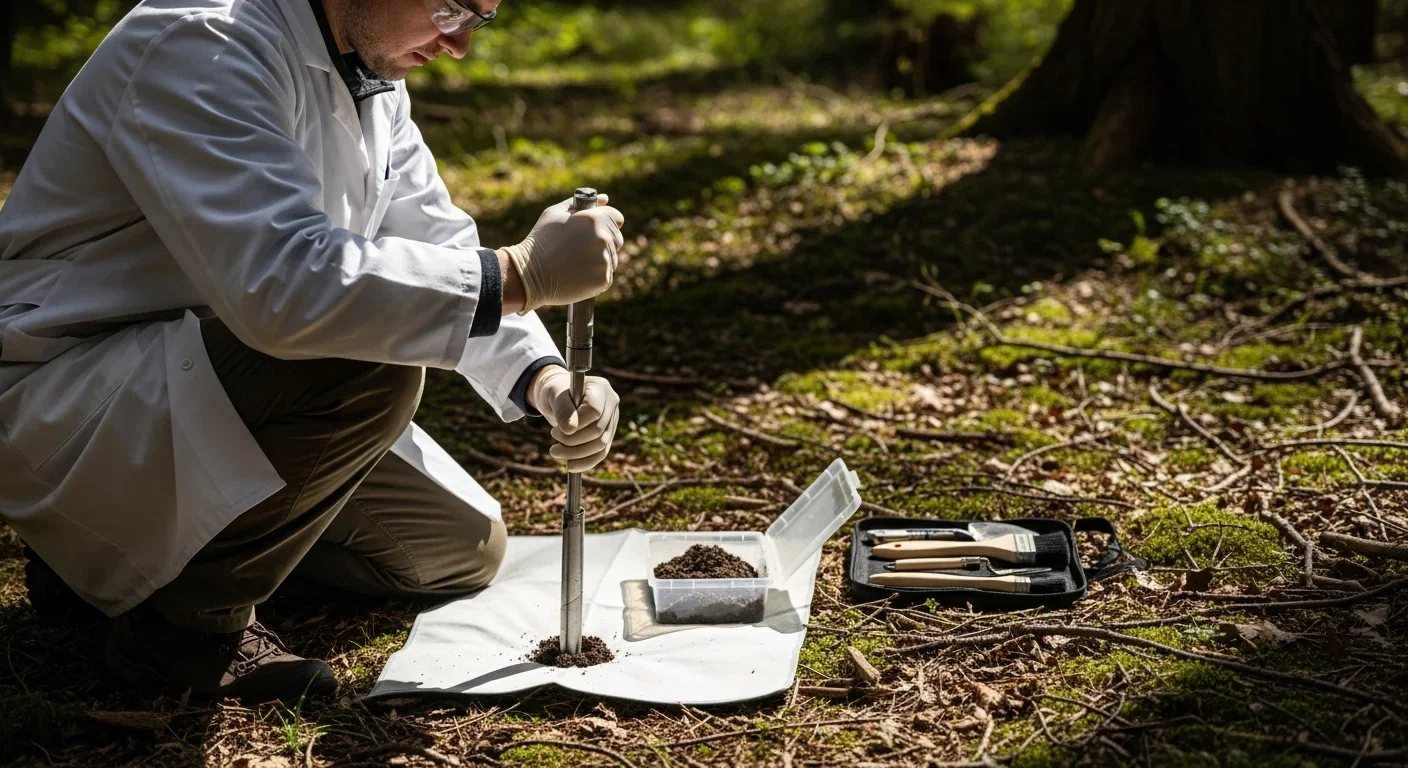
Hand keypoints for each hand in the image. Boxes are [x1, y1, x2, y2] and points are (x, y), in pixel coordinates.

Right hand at [497, 194, 623, 312]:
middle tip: (580, 247)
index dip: (606, 221)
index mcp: (594, 219)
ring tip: (575, 261)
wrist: (529, 273)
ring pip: (612, 258)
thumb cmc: (541, 240)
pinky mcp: (603, 280)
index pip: (616, 217)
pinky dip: (595, 275)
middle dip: (603, 240)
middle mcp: (603, 239)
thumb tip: (604, 199)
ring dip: (599, 258)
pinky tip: (577, 273)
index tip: (596, 228)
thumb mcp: (555, 214)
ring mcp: (605, 261)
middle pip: (617, 238)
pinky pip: (606, 275)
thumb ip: (580, 204)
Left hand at [529, 366, 619, 471]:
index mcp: (601, 388)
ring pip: (600, 445)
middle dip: (572, 442)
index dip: (576, 424)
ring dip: (576, 454)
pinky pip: (601, 453)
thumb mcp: (554, 395)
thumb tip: (570, 430)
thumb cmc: (556, 391)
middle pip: (598, 430)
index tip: (555, 431)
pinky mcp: (609, 434)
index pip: (594, 411)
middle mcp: (612, 404)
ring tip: (555, 452)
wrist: (560, 397)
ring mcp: (612, 420)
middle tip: (553, 444)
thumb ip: (562, 409)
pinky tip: (570, 466)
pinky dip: (586, 462)